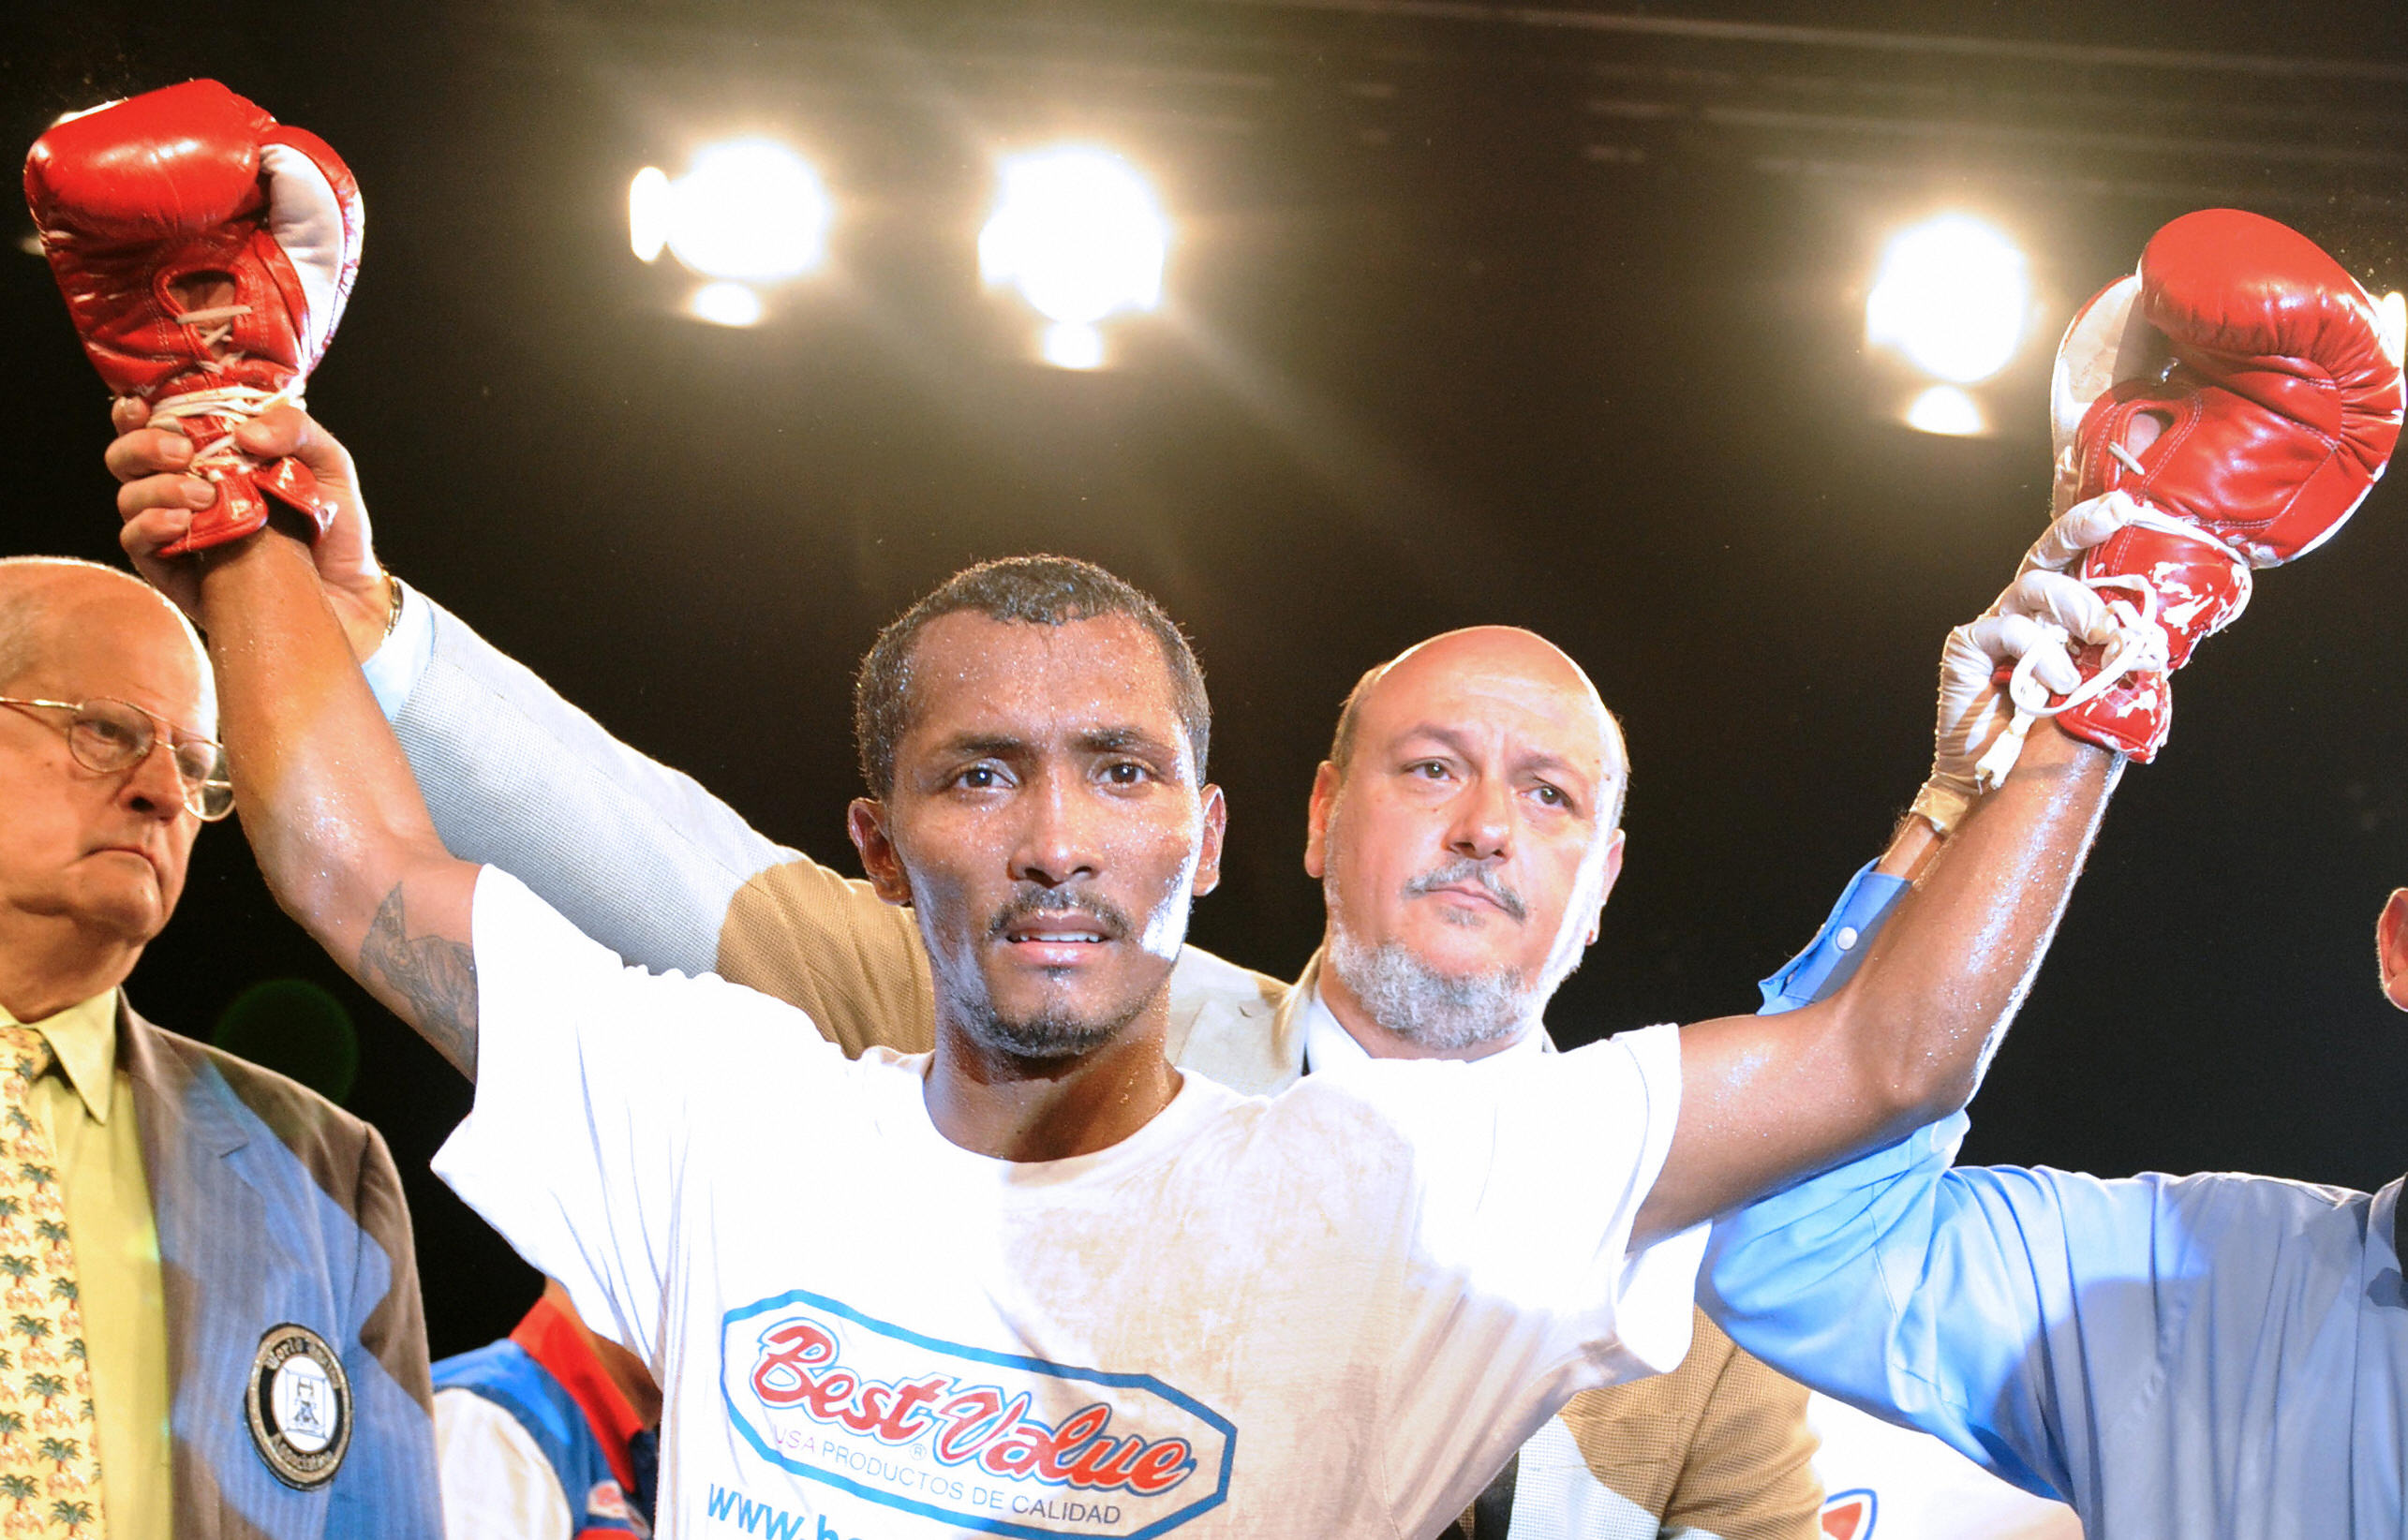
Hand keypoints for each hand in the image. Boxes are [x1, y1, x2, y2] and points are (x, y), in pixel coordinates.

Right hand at [107, 398, 392, 660]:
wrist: (350, 592)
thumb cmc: (334, 525)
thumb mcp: (328, 465)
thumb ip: (295, 431)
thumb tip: (246, 434)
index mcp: (211, 458)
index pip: (153, 426)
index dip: (135, 412)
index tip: (143, 405)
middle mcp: (184, 491)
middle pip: (127, 460)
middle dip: (143, 447)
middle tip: (184, 453)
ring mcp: (177, 532)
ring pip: (130, 499)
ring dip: (157, 488)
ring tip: (204, 496)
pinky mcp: (177, 573)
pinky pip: (138, 545)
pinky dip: (151, 526)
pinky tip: (182, 522)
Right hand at [1909, 498, 2131, 833]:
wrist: (2003, 786)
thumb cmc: (2055, 742)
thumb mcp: (2105, 694)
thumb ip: (2123, 659)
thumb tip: (2164, 636)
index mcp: (2063, 616)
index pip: (2080, 560)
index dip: (2096, 523)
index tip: (2131, 504)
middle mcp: (2029, 611)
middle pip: (2051, 549)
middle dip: (2085, 525)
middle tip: (2121, 516)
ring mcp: (1996, 626)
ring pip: (2036, 584)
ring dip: (2077, 611)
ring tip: (2096, 651)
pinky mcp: (1968, 646)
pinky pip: (2007, 627)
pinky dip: (2039, 653)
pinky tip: (2055, 685)